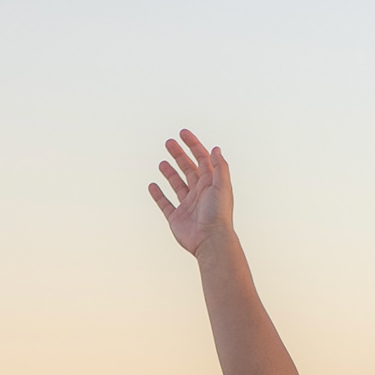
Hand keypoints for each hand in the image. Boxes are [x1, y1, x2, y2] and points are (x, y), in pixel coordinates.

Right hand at [149, 130, 233, 254]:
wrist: (210, 241)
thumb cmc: (218, 214)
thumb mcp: (222, 185)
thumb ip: (219, 167)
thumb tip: (215, 148)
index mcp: (211, 184)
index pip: (202, 159)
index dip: (193, 145)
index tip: (182, 133)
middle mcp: (200, 193)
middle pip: (188, 169)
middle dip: (179, 155)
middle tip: (168, 142)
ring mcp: (187, 205)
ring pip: (177, 184)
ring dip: (170, 172)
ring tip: (162, 162)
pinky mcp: (176, 218)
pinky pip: (165, 203)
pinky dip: (158, 195)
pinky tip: (152, 185)